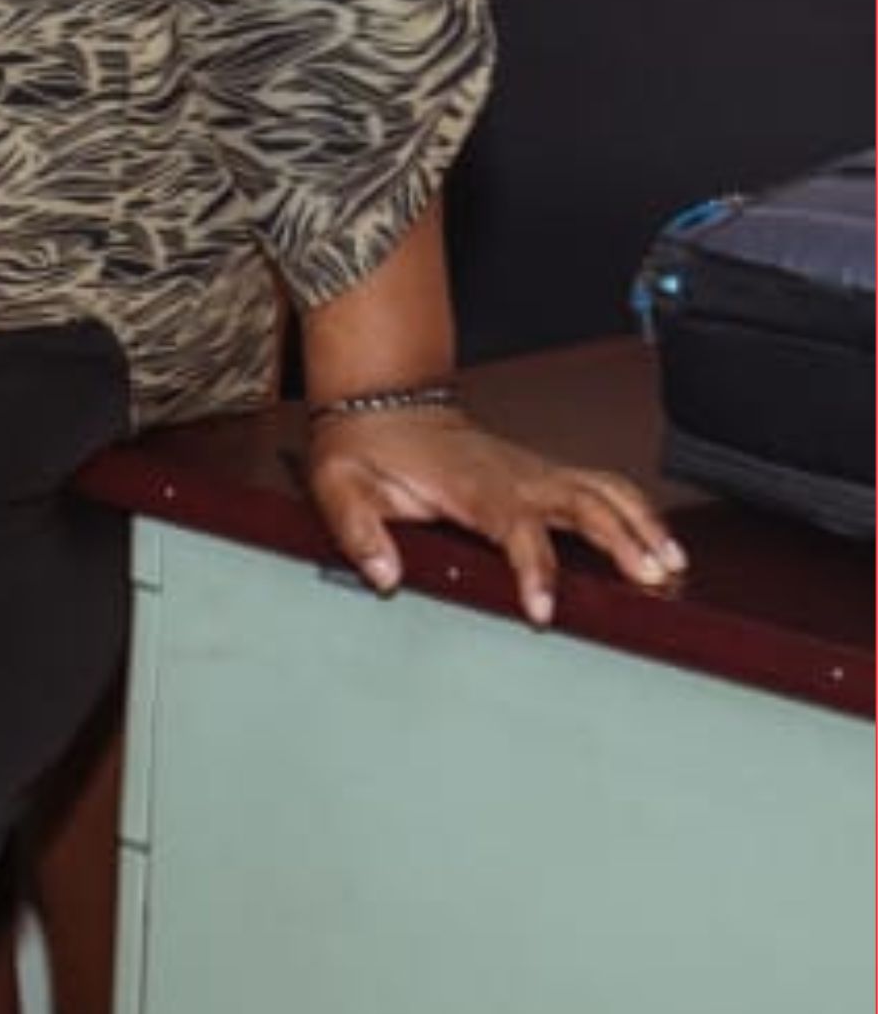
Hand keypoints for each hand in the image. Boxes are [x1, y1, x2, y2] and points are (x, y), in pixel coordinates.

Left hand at [300, 405, 687, 624]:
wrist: (382, 405)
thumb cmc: (365, 449)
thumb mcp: (339, 486)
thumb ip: (359, 530)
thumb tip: (385, 575)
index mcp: (469, 485)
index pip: (514, 527)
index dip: (533, 567)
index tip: (542, 607)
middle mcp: (513, 475)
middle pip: (582, 503)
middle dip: (621, 540)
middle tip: (652, 579)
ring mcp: (534, 470)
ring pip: (604, 489)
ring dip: (642, 523)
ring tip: (674, 565)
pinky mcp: (544, 472)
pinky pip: (602, 485)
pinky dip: (638, 510)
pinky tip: (661, 542)